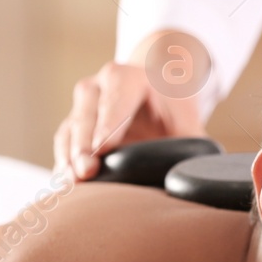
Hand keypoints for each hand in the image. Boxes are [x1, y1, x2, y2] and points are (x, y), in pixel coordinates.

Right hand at [52, 30, 210, 179]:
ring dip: (68, 157)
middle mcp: (99, 86)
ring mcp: (82, 104)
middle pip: (86, 115)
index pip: (115, 100)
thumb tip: (198, 176)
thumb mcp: (187, 121)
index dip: (108, 125)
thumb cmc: (173, 109)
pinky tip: (66, 184)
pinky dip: (63, 162)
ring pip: (69, 129)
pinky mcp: (72, 124)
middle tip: (86, 172)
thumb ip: (193, 146)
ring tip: (71, 183)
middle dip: (84, 145)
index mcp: (128, 78)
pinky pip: (63, 142)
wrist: (156, 92)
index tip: (103, 150)